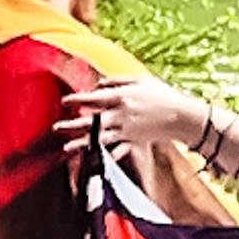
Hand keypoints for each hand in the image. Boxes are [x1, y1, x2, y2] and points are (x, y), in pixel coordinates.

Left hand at [53, 73, 208, 163]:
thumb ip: (119, 80)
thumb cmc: (163, 95)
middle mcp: (122, 114)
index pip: (95, 97)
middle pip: (92, 120)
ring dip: (82, 143)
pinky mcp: (133, 140)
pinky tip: (92, 158)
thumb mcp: (142, 80)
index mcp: (123, 96)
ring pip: (99, 137)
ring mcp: (127, 129)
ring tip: (67, 148)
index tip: (64, 102)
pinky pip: (114, 148)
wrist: (182, 116)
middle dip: (72, 124)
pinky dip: (103, 154)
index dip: (77, 99)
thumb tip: (98, 84)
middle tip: (56, 127)